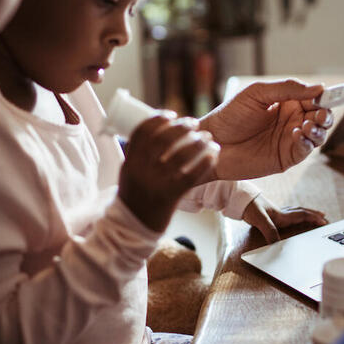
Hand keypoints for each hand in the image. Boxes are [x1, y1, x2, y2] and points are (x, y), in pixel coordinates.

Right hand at [119, 115, 218, 231]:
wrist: (132, 229)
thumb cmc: (135, 197)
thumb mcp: (129, 173)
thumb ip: (140, 155)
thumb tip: (157, 132)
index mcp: (130, 161)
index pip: (143, 131)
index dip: (158, 118)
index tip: (172, 114)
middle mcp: (141, 170)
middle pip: (163, 139)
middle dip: (181, 127)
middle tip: (194, 123)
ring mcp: (156, 183)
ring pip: (180, 155)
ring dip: (197, 142)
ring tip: (207, 137)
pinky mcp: (171, 196)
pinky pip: (192, 175)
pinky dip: (205, 162)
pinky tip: (214, 154)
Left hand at [199, 79, 332, 179]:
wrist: (213, 142)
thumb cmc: (230, 116)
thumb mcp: (257, 94)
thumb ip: (287, 89)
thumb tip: (318, 87)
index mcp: (287, 103)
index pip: (314, 98)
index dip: (323, 96)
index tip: (325, 95)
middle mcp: (292, 120)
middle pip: (321, 117)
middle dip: (325, 114)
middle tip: (319, 114)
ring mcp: (290, 140)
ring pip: (317, 135)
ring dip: (318, 129)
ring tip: (307, 125)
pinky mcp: (286, 158)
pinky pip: (305, 150)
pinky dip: (306, 142)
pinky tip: (296, 134)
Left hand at [242, 194, 327, 243]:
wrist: (239, 199)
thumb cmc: (249, 207)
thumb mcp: (259, 220)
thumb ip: (269, 231)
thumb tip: (277, 245)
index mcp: (282, 215)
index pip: (302, 215)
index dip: (314, 218)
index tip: (324, 221)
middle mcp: (281, 213)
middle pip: (302, 212)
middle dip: (314, 215)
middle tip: (325, 218)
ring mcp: (276, 212)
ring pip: (296, 212)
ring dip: (307, 214)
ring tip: (314, 216)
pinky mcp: (271, 214)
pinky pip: (288, 214)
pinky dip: (295, 215)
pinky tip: (293, 218)